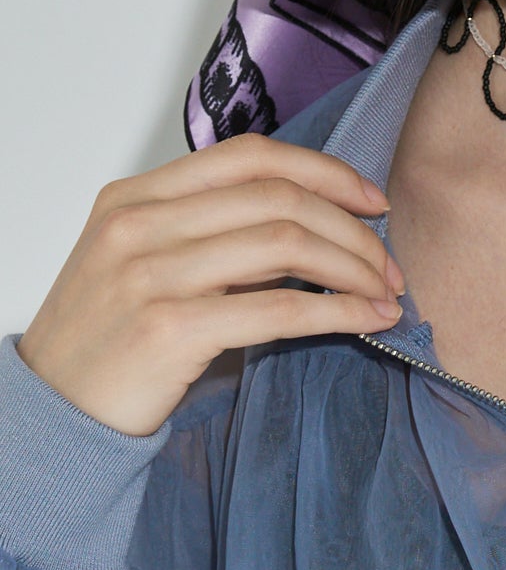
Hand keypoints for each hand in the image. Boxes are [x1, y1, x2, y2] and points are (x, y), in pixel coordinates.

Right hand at [15, 133, 406, 436]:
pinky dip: (339, 311)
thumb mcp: (145, 260)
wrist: (51, 414)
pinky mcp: (169, 328)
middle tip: (389, 261)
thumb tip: (316, 222)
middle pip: (279, 197)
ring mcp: (150, 274)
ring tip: (387, 291)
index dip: (324, 171)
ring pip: (287, 244)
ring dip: (355, 267)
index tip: (371, 200)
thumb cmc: (109, 338)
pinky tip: (370, 320)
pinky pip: (279, 310)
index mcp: (136, 195)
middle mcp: (139, 223)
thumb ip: (212, 231)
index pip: (251, 155)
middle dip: (352, 227)